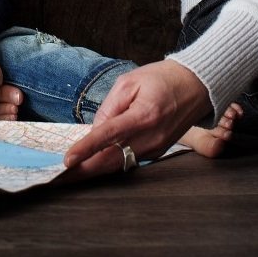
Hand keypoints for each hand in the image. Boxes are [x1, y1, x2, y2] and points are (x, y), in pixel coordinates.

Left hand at [63, 60, 211, 176]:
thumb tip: (95, 131)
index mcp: (143, 116)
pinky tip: (93, 162)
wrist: (196, 86)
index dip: (86, 149)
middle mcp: (151, 137)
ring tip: (71, 174)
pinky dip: (110, 162)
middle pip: (112, 160)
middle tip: (60, 178)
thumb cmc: (162, 79)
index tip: (68, 160)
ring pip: (119, 164)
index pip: (108, 136)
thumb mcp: (129, 82)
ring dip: (95, 169)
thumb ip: (109, 107)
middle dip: (85, 171)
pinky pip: (129, 160)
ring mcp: (156, 148)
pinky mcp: (157, 152)